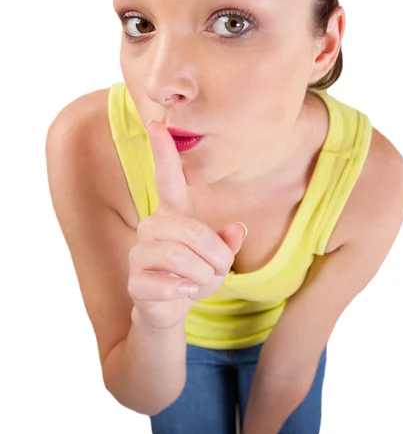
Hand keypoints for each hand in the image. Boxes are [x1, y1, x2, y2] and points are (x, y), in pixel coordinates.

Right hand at [127, 119, 246, 329]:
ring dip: (203, 275)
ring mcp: (140, 251)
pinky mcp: (135, 279)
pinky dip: (185, 291)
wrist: (170, 308)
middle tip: (221, 269)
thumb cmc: (195, 274)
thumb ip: (227, 242)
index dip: (163, 151)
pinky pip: (167, 283)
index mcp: (173, 212)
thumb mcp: (218, 258)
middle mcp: (152, 225)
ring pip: (181, 255)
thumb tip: (237, 230)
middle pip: (191, 230)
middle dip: (217, 255)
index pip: (167, 177)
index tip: (157, 124)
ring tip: (201, 281)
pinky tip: (183, 292)